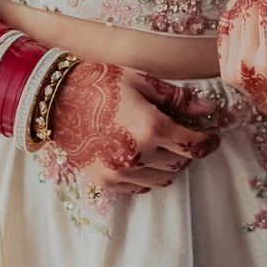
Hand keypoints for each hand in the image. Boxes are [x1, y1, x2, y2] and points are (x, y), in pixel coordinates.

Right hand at [49, 61, 222, 196]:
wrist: (54, 99)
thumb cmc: (99, 82)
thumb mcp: (140, 80)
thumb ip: (177, 97)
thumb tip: (209, 109)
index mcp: (151, 126)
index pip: (194, 145)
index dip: (209, 142)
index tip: (212, 136)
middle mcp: (139, 155)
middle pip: (180, 163)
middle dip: (185, 148)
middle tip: (176, 132)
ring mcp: (121, 172)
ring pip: (163, 179)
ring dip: (167, 164)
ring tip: (155, 143)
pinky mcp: (106, 182)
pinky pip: (140, 187)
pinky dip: (146, 174)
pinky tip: (136, 153)